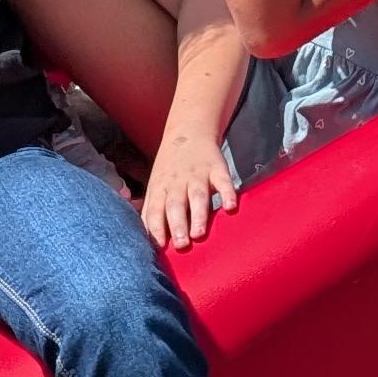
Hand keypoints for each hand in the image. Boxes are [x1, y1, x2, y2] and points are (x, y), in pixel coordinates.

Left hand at [141, 125, 238, 249]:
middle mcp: (177, 182)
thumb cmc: (170, 168)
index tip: (160, 246)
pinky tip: (230, 207)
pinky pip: (223, 181)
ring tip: (199, 233)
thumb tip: (146, 239)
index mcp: (160, 188)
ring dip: (198, 215)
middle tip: (181, 245)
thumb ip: (152, 211)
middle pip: (175, 205)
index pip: (155, 210)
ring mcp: (198, 175)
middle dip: (177, 225)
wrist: (189, 130)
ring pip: (197, 196)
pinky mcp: (217, 168)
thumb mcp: (156, 185)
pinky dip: (228, 193)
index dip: (156, 227)